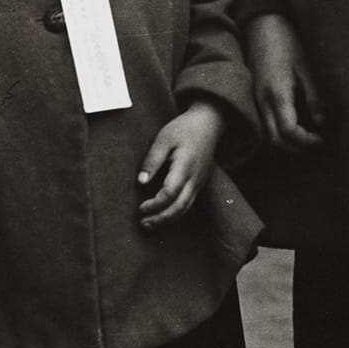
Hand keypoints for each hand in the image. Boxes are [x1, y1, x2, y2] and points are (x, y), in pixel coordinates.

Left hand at [138, 99, 225, 228]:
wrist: (208, 123)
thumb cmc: (184, 129)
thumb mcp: (164, 138)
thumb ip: (153, 160)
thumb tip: (141, 183)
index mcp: (185, 166)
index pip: (170, 193)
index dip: (155, 204)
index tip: (140, 208)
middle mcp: (194, 178)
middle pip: (179, 207)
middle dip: (161, 219)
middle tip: (143, 224)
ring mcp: (199, 182)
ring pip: (185, 208)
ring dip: (168, 219)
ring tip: (150, 223)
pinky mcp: (200, 183)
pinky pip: (189, 203)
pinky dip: (176, 213)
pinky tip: (163, 214)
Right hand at [244, 12, 324, 150]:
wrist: (262, 23)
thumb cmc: (286, 42)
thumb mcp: (306, 68)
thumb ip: (313, 97)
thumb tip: (320, 122)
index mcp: (277, 93)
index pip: (288, 131)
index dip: (305, 141)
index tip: (321, 139)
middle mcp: (262, 99)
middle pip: (275, 139)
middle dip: (296, 147)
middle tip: (314, 142)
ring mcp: (254, 97)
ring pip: (266, 133)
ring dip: (285, 141)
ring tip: (304, 136)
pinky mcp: (252, 93)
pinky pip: (262, 122)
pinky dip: (275, 131)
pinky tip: (290, 124)